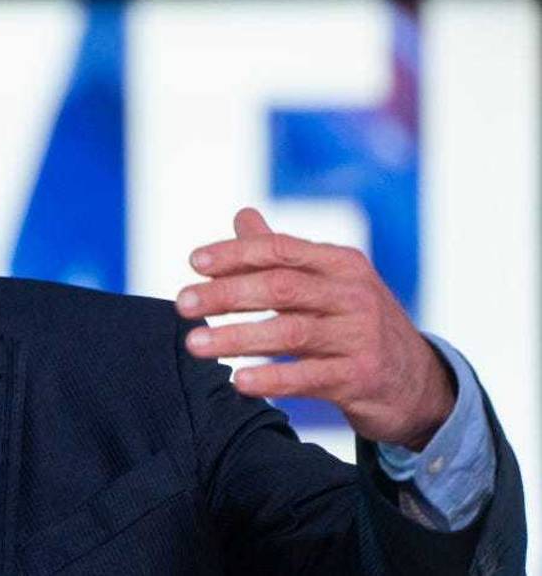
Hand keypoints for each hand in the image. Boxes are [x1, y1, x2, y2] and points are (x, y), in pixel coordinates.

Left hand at [177, 207, 453, 450]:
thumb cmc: (356, 324)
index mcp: (342, 263)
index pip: (281, 249)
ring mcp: (360, 336)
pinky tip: (238, 381)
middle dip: (225, 294)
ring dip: (236, 337)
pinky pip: (309, 377)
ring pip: (289, 332)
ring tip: (194, 344)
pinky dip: (272, 378)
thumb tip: (241, 215)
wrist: (417, 383)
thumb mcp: (329, 283)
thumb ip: (282, 254)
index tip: (194, 263)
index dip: (235, 254)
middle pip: (280, 287)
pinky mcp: (361, 377)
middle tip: (182, 304)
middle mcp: (353, 294)